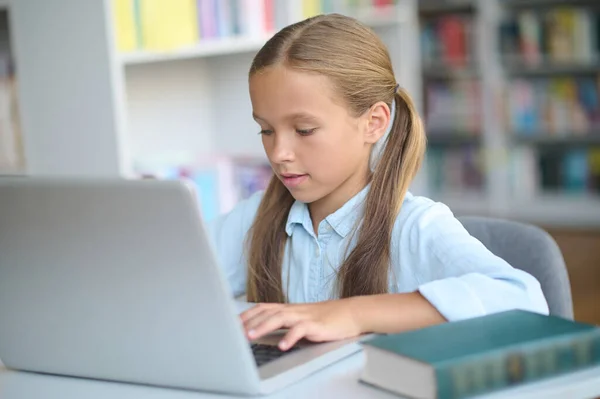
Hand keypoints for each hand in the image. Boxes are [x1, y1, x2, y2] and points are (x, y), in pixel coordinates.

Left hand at [240, 298, 361, 350]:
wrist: (353, 313)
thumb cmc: (329, 319)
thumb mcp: (304, 320)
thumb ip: (287, 324)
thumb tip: (268, 331)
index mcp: (290, 309)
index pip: (264, 307)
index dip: (247, 314)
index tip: (232, 323)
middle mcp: (295, 310)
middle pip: (267, 311)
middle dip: (249, 321)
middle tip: (234, 331)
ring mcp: (305, 316)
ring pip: (280, 317)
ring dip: (263, 326)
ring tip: (250, 336)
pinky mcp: (317, 325)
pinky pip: (301, 329)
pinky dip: (290, 337)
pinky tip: (283, 346)